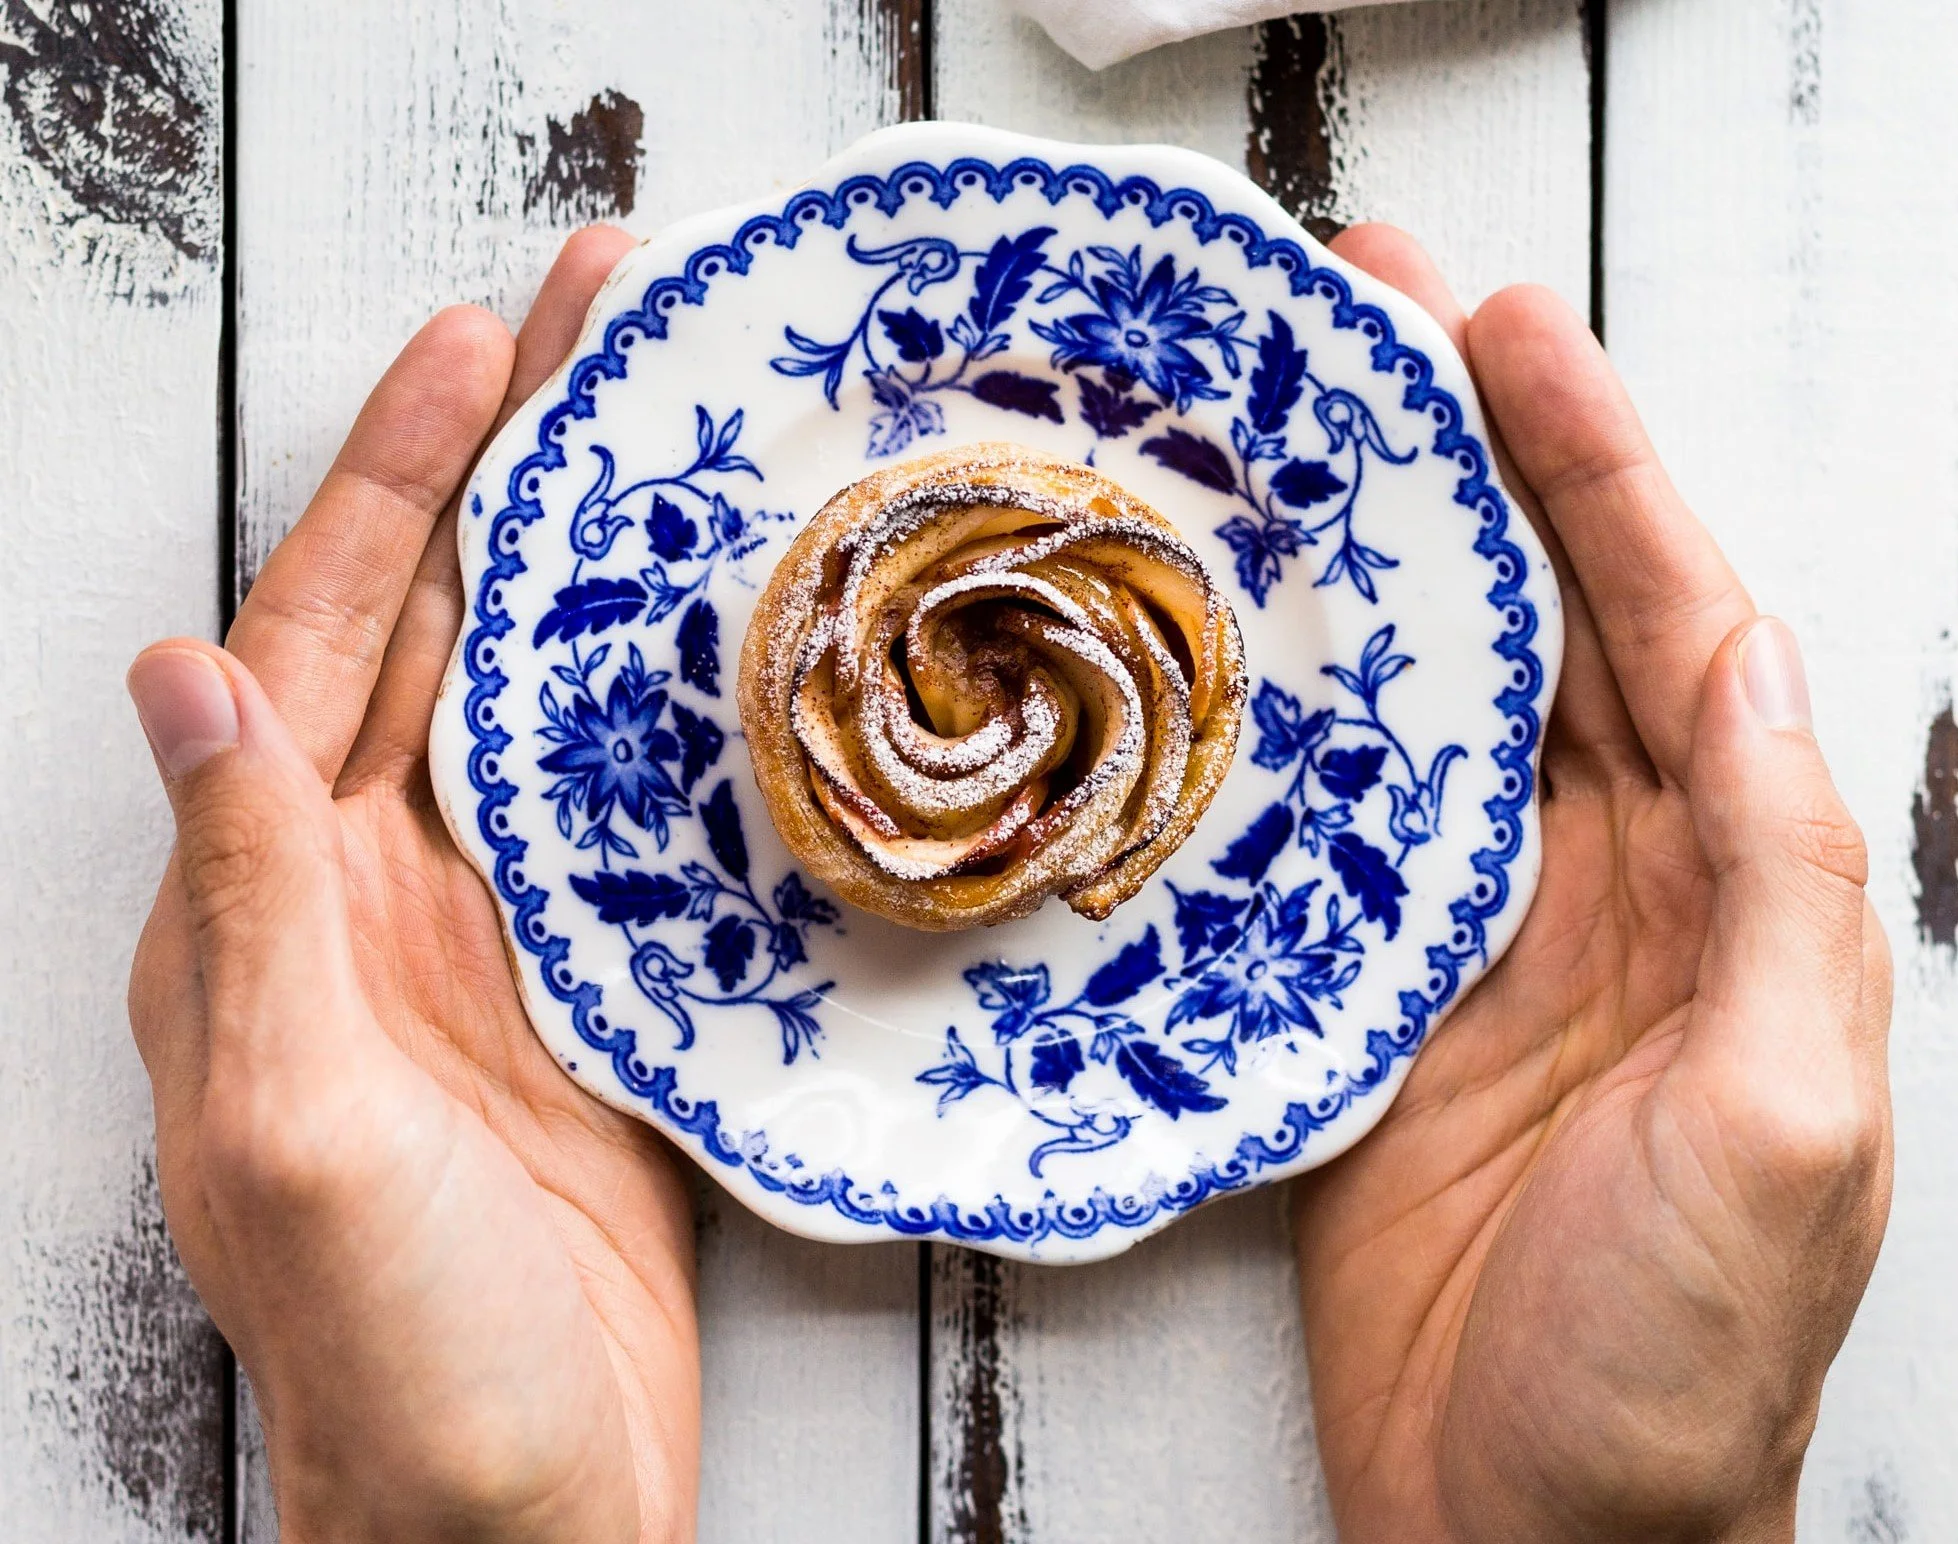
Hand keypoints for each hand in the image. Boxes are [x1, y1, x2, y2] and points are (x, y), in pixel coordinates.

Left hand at [126, 229, 696, 1543]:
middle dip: (509, 470)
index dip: (400, 482)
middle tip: (598, 329)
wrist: (519, 1508)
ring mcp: (485, 939)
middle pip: (436, 634)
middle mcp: (366, 899)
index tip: (477, 344)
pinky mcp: (588, 987)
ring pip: (533, 702)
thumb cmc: (396, 1354)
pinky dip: (664, 706)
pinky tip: (722, 641)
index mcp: (271, 909)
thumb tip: (180, 676)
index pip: (322, 639)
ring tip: (669, 442)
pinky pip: (622, 808)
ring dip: (592, 566)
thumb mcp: (294, 1126)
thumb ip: (244, 904)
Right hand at [1293, 228, 1892, 1542]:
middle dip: (1475, 463)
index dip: (1597, 468)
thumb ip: (1787, 891)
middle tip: (1375, 324)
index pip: (1675, 626)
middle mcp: (1616, 889)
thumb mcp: (1785, 1119)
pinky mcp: (1372, 997)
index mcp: (1737, 893)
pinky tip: (1237, 644)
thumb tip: (1756, 670)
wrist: (1527, 1535)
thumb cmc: (1674, 1363)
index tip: (1506, 337)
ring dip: (1375, 567)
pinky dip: (1291, 721)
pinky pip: (1331, 823)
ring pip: (1434, 702)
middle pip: (1547, 625)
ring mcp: (1484, 936)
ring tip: (1294, 440)